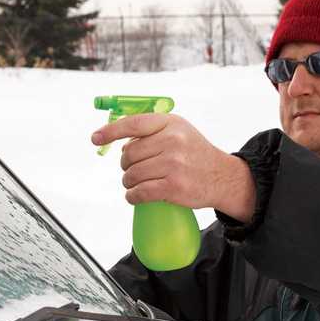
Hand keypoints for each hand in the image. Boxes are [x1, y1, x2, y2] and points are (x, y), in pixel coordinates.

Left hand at [91, 114, 255, 219]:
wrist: (223, 178)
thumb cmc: (196, 154)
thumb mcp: (180, 131)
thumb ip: (153, 131)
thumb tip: (120, 141)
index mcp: (170, 124)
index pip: (133, 124)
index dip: (110, 131)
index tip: (95, 138)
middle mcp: (172, 141)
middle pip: (128, 155)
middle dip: (126, 166)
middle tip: (134, 170)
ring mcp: (173, 164)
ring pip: (131, 175)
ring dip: (128, 183)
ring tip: (137, 184)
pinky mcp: (173, 187)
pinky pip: (140, 192)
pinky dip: (132, 196)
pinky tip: (135, 196)